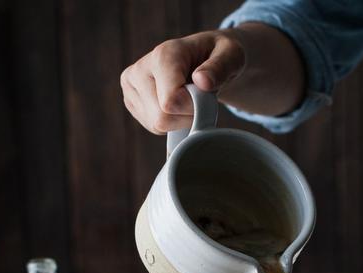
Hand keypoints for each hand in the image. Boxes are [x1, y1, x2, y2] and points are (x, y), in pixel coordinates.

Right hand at [121, 30, 245, 133]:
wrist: (206, 57)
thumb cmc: (220, 56)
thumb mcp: (231, 56)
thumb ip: (221, 67)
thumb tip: (202, 81)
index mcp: (163, 55)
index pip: (170, 103)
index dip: (194, 109)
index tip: (206, 97)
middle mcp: (140, 69)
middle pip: (162, 118)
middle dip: (187, 116)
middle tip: (200, 99)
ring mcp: (132, 86)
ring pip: (157, 125)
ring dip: (180, 121)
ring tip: (188, 99)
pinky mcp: (131, 100)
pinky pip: (154, 127)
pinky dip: (172, 123)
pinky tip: (178, 105)